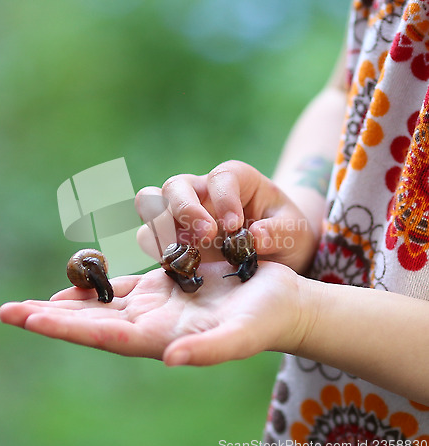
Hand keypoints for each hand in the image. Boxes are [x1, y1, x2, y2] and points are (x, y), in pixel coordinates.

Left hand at [0, 261, 302, 365]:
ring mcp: (156, 305)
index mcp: (161, 338)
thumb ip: (208, 350)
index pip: (104, 334)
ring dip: (66, 302)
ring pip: (101, 304)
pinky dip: (97, 285)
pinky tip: (79, 280)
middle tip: (7, 312)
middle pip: (91, 322)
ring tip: (29, 304)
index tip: (28, 319)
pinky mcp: (166, 286)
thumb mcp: (241, 335)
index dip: (66, 327)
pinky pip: (123, 286)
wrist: (279, 304)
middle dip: (50, 318)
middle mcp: (151, 324)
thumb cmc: (266, 321)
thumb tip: (171, 360)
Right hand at [135, 160, 316, 272]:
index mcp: (234, 180)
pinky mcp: (173, 239)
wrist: (275, 251)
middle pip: (175, 186)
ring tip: (186, 253)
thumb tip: (255, 237)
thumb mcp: (295, 231)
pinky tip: (179, 267)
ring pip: (150, 205)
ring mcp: (183, 215)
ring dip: (161, 228)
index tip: (235, 225)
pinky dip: (158, 250)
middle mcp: (202, 192)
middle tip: (206, 237)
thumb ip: (280, 232)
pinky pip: (150, 237)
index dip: (223, 198)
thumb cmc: (285, 232)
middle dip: (185, 209)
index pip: (220, 178)